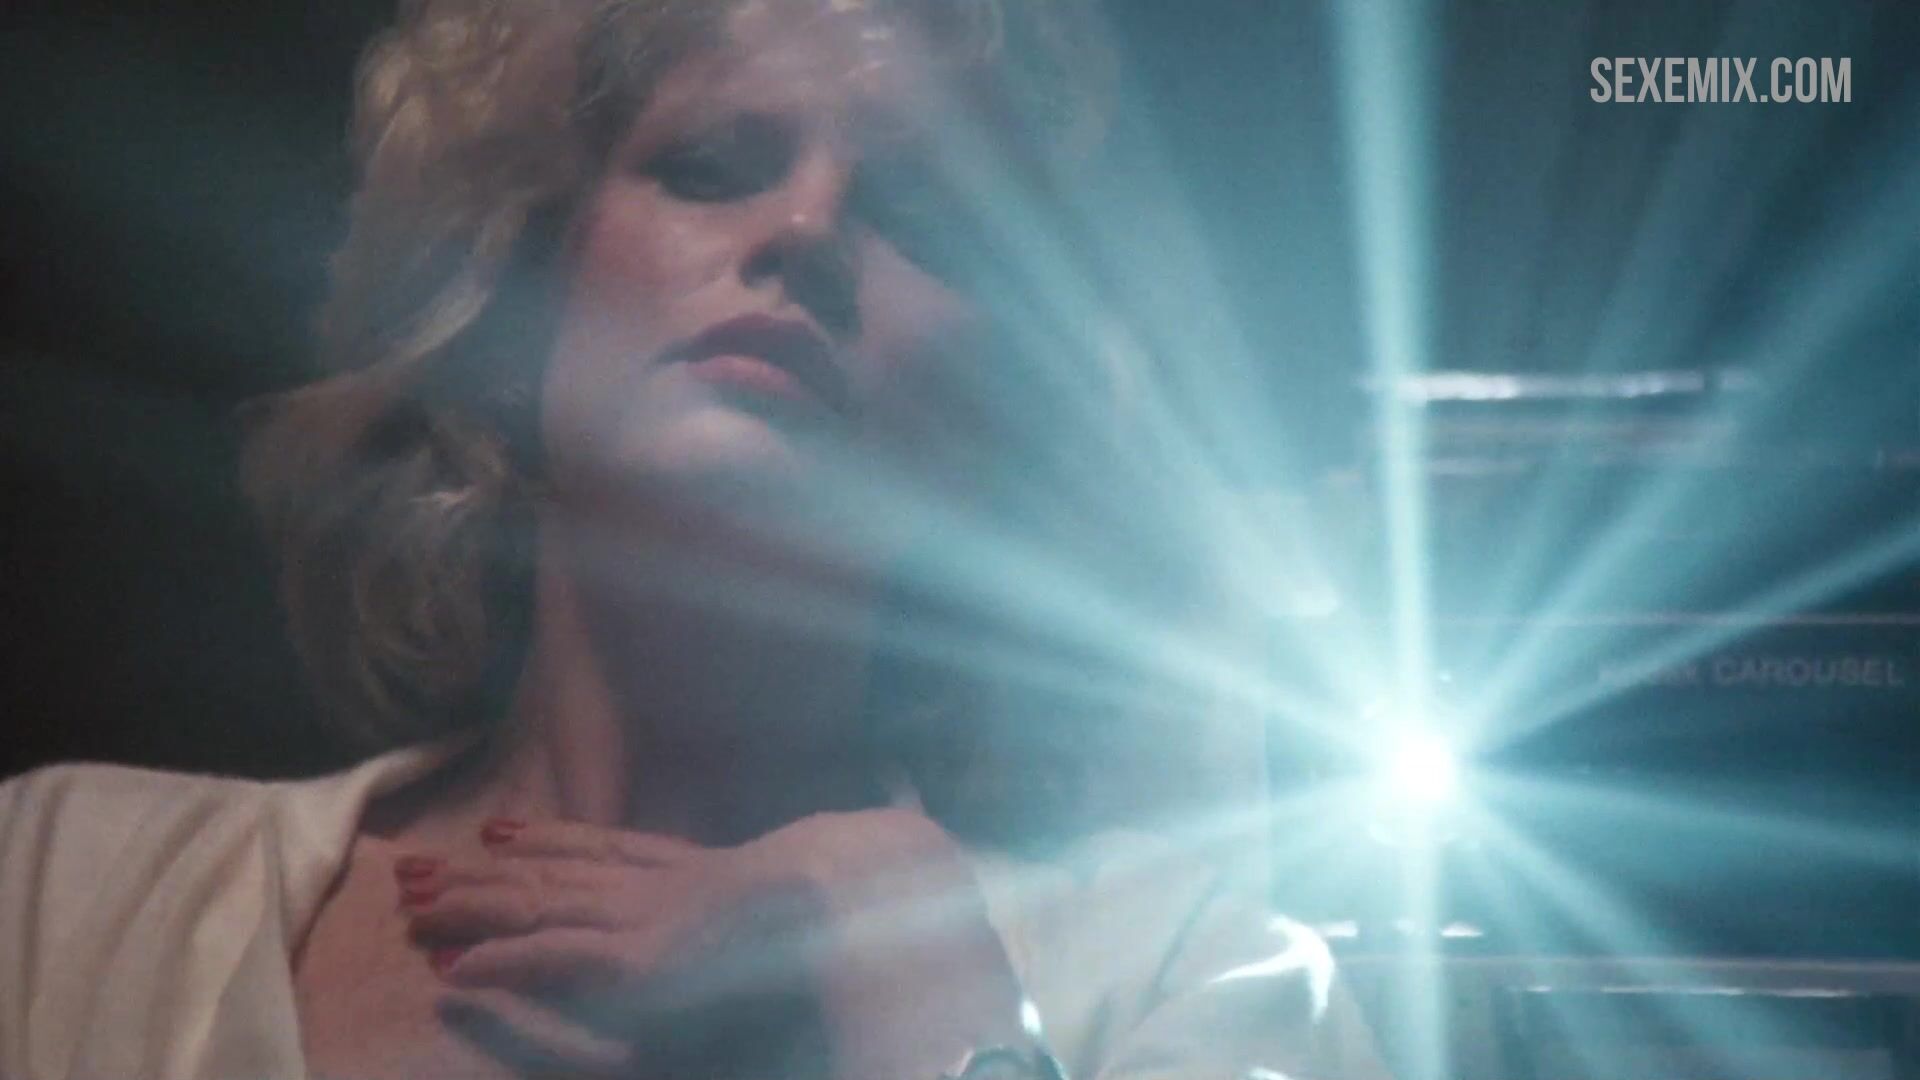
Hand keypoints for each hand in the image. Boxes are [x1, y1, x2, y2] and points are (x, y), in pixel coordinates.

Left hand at [395, 810, 1027, 1077]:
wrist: (871, 907)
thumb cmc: (859, 907)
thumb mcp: (820, 888)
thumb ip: (805, 873)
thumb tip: (843, 827)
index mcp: (705, 875)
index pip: (614, 850)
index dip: (553, 839)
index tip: (504, 829)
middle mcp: (669, 889)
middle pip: (558, 874)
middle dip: (483, 874)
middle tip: (411, 869)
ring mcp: (654, 919)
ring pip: (541, 909)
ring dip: (471, 910)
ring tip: (408, 909)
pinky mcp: (642, 960)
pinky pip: (558, 956)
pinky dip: (505, 961)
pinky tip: (453, 970)